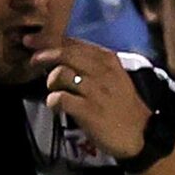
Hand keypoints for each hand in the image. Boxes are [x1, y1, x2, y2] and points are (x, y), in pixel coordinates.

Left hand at [33, 39, 155, 160]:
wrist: (141, 135)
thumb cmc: (123, 106)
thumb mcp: (114, 78)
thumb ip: (93, 63)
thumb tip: (62, 52)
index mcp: (109, 61)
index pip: (75, 43)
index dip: (50, 40)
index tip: (34, 41)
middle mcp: (102, 72)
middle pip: (65, 53)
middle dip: (44, 54)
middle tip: (33, 61)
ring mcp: (96, 91)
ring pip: (60, 74)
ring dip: (51, 82)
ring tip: (55, 90)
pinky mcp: (88, 110)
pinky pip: (59, 98)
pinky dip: (53, 101)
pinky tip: (56, 106)